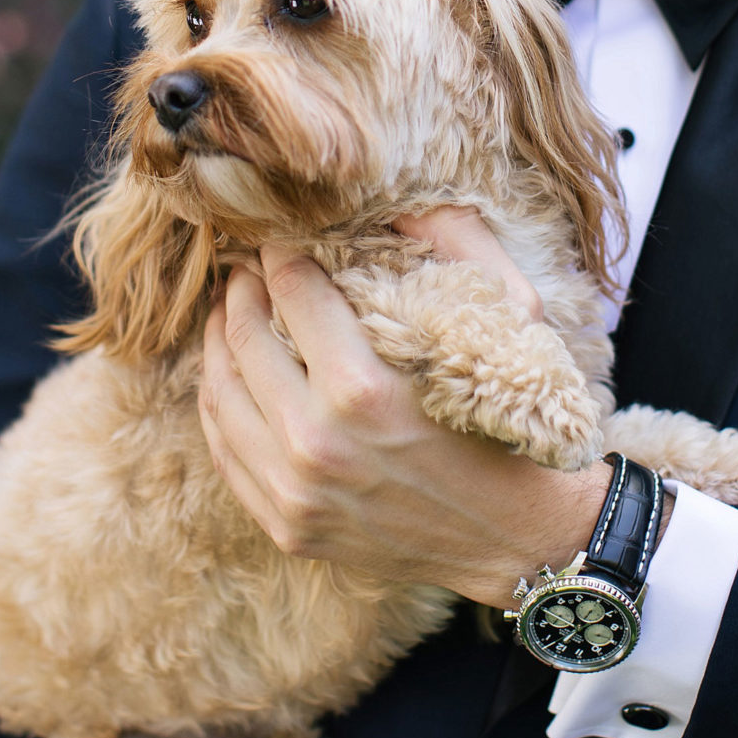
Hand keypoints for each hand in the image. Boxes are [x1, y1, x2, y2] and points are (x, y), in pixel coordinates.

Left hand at [197, 209, 617, 605]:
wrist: (518, 539)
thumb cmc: (512, 422)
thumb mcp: (509, 321)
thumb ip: (457, 242)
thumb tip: (398, 199)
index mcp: (362, 390)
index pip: (292, 289)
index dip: (282, 251)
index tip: (283, 235)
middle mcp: (315, 445)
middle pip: (244, 336)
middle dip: (242, 287)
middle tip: (248, 264)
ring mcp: (293, 494)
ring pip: (220, 393)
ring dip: (219, 338)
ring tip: (231, 309)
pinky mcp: (286, 527)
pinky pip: (224, 451)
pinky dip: (219, 401)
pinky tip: (229, 372)